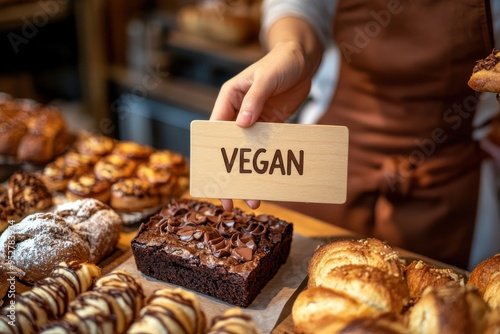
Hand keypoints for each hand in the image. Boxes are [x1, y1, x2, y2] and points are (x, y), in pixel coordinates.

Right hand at [210, 17, 323, 210]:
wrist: (303, 60)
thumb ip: (253, 100)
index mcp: (228, 99)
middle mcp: (238, 113)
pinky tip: (268, 181)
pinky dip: (266, 165)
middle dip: (230, 175)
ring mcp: (254, 121)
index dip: (212, 157)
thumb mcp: (265, 78)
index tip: (214, 178)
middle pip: (229, 149)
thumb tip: (241, 126)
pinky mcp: (270, 125)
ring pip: (248, 153)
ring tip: (254, 200)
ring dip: (250, 175)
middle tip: (231, 201)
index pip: (214, 132)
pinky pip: (265, 149)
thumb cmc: (280, 62)